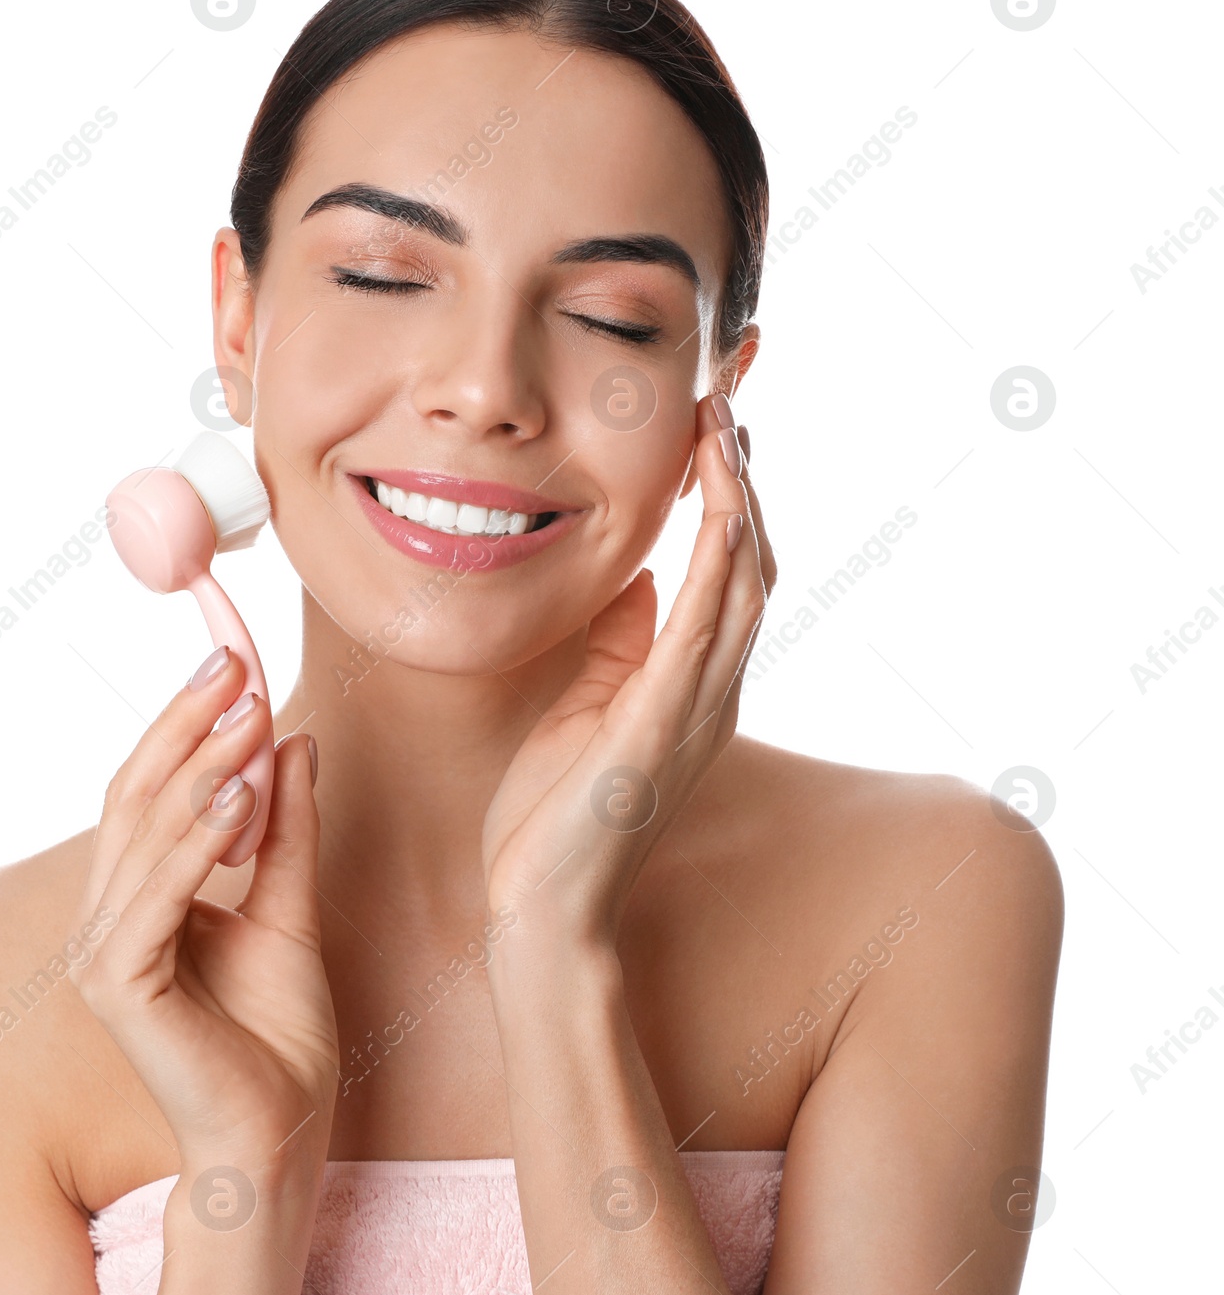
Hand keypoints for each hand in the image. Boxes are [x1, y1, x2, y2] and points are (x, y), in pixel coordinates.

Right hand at [71, 647, 338, 1178]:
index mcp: (135, 900)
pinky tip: (243, 797)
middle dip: (187, 727)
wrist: (280, 1133)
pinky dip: (197, 842)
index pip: (149, 793)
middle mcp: (105, 920)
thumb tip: (294, 739)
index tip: (236, 666)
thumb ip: (286, 828)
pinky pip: (157, 896)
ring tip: (250, 717)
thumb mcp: (290, 905)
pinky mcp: (119, 987)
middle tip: (234, 666)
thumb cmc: (277, 1033)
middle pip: (135, 798)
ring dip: (200, 770)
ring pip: (143, 836)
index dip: (187, 726)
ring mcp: (103, 954)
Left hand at [481, 396, 774, 949]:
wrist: (541, 906)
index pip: (728, 562)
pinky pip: (703, 633)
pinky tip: (722, 510)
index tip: (720, 410)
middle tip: (735, 388)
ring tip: (726, 421)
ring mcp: (695, 707)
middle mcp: (711, 686)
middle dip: (744, 469)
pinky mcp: (661, 727)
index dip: (731, 485)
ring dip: (738, 496)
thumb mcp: (589, 701)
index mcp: (691, 678)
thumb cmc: (555, 812)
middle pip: (752, 555)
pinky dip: (718, 566)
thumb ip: (620, 639)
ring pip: (742, 581)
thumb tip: (630, 574)